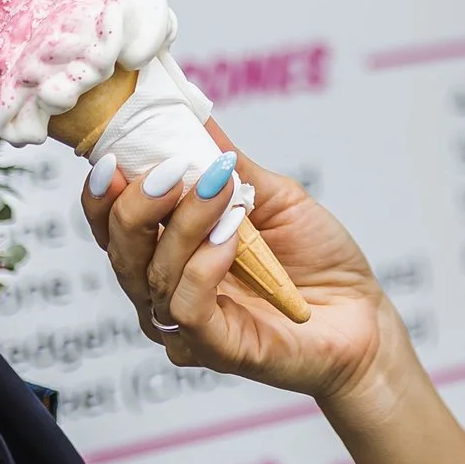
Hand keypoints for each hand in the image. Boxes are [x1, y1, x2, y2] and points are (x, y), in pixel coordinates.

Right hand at [82, 122, 410, 422]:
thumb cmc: (315, 257)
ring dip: (185, 223)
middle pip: (120, 247)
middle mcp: (164, 289)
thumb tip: (190, 114)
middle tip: (174, 169)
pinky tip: (231, 236)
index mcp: (167, 249)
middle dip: (138, 202)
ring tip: (221, 190)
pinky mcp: (213, 349)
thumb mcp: (272, 195)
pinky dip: (203, 265)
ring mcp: (185, 325)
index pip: (112, 222)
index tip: (113, 154)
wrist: (361, 312)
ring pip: (153, 273)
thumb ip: (225, 163)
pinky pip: (187, 307)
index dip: (103, 190)